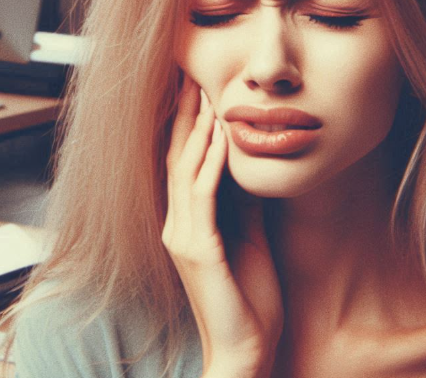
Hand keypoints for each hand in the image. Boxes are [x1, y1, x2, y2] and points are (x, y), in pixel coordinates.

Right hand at [162, 76, 283, 377]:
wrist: (247, 348)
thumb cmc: (248, 296)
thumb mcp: (247, 237)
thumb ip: (241, 203)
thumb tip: (246, 167)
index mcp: (187, 222)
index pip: (183, 163)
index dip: (188, 126)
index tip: (199, 91)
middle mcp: (177, 224)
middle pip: (177, 157)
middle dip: (185, 116)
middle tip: (192, 78)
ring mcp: (183, 236)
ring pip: (186, 170)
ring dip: (198, 130)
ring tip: (206, 95)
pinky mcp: (198, 249)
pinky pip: (204, 196)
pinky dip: (211, 163)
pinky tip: (220, 137)